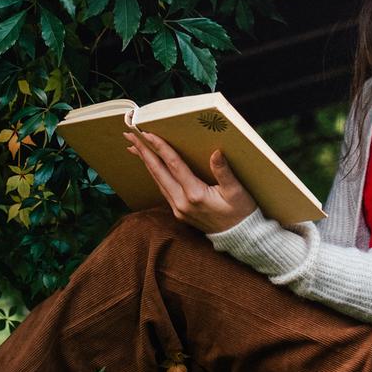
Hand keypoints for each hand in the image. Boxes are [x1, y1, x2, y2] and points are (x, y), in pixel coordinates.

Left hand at [123, 130, 258, 233]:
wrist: (241, 237)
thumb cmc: (241, 213)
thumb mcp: (237, 192)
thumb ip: (224, 172)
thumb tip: (216, 152)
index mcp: (195, 194)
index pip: (173, 165)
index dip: (160, 148)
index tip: (147, 134)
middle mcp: (182, 203)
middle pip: (158, 172)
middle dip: (143, 153)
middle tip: (130, 136)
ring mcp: (179, 209)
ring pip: (158, 181)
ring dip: (146, 163)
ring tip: (135, 148)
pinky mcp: (179, 213)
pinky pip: (163, 189)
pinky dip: (155, 175)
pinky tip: (152, 166)